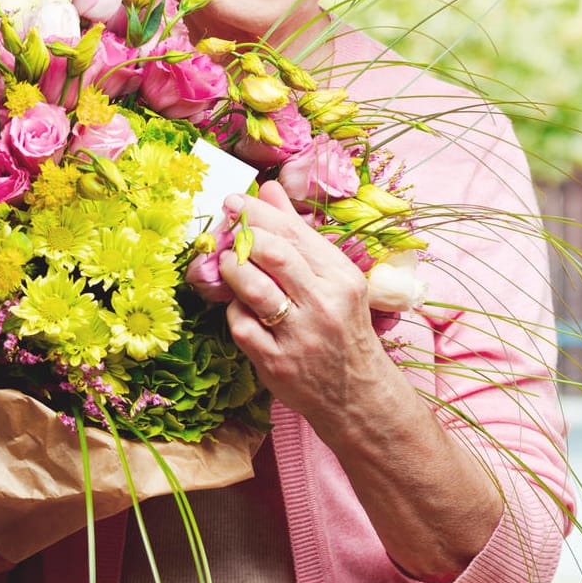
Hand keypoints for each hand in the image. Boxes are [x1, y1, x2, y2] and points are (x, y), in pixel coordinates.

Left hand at [211, 181, 400, 426]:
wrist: (355, 393)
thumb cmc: (341, 327)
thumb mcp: (333, 278)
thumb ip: (299, 234)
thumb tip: (269, 189)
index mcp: (341, 276)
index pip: (295, 233)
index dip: (258, 213)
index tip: (234, 201)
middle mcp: (324, 303)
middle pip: (275, 255)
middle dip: (243, 236)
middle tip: (226, 231)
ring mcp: (300, 335)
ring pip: (254, 289)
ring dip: (232, 269)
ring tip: (227, 263)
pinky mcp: (277, 362)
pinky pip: (241, 325)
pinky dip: (234, 310)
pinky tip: (239, 307)